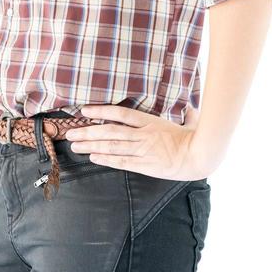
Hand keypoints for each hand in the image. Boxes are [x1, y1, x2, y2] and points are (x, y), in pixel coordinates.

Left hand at [64, 103, 211, 180]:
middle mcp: (143, 134)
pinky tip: (93, 157)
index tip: (85, 111)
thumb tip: (192, 107)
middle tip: (71, 132)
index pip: (121, 114)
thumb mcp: (190, 121)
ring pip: (112, 146)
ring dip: (91, 145)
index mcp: (151, 121)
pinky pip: (121, 161)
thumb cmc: (196, 138)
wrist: (200, 156)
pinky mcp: (145, 165)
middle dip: (88, 132)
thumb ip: (187, 113)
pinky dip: (106, 159)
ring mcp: (143, 150)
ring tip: (75, 145)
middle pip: (110, 131)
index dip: (101, 111)